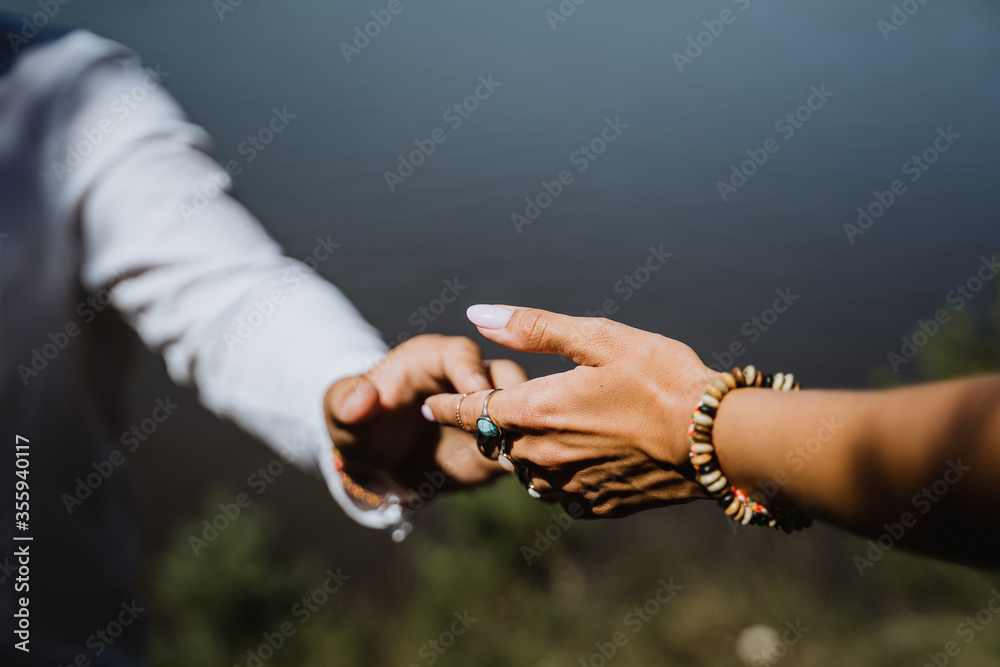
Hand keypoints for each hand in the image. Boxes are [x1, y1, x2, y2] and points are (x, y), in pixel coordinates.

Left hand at [324, 334, 527, 506]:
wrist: (379, 456)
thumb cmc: (359, 421)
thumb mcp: (342, 409)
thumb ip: (348, 401)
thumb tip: (362, 401)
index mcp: (433, 358)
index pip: (461, 353)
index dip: (470, 369)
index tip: (475, 389)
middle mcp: (470, 378)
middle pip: (507, 377)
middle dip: (511, 399)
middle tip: (506, 427)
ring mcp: (490, 411)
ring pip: (525, 411)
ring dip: (526, 432)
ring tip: (517, 456)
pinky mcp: (500, 443)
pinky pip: (524, 447)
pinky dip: (529, 459)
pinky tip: (527, 473)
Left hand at [422, 306, 718, 517]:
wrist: (717, 439)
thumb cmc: (662, 377)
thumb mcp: (598, 337)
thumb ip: (533, 327)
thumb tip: (477, 315)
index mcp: (536, 410)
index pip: (471, 409)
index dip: (448, 404)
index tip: (431, 403)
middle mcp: (544, 454)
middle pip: (497, 443)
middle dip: (493, 427)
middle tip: (502, 412)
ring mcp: (571, 485)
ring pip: (526, 473)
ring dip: (525, 455)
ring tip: (544, 435)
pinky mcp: (600, 505)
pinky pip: (562, 495)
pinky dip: (560, 478)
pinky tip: (580, 462)